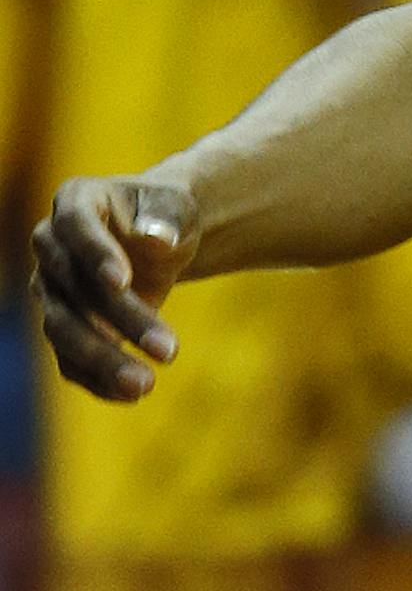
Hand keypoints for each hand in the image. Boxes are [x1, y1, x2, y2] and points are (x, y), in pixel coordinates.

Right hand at [32, 175, 197, 400]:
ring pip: (65, 331)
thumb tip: (158, 239)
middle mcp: (51, 245)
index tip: (122, 282)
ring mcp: (50, 289)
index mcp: (76, 199)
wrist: (159, 237)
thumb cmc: (167, 213)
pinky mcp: (61, 326)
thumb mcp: (178, 206)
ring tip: (147, 384)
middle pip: (74, 287)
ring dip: (105, 361)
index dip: (95, 254)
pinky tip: (133, 394)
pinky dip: (98, 380)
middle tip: (169, 349)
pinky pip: (68, 360)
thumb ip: (167, 218)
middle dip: (121, 319)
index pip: (75, 226)